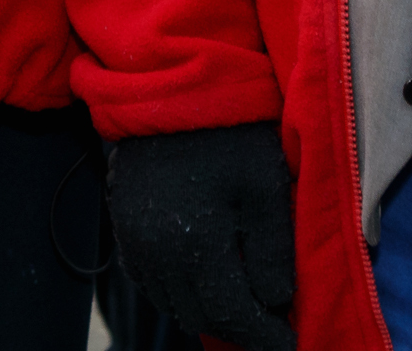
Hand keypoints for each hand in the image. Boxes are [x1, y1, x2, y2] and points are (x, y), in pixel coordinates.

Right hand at [106, 123, 298, 350]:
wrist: (169, 86)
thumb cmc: (228, 134)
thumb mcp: (266, 190)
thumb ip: (272, 255)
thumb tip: (275, 303)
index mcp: (194, 248)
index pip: (232, 315)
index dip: (264, 336)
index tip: (290, 344)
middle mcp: (155, 254)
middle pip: (198, 316)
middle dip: (237, 327)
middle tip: (269, 327)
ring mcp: (132, 240)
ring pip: (170, 302)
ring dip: (205, 311)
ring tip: (239, 306)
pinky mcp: (121, 224)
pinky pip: (146, 279)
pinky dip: (174, 291)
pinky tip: (198, 282)